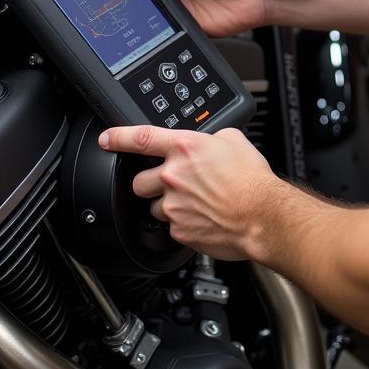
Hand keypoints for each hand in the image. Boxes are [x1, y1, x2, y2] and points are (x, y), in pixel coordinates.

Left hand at [99, 124, 278, 259]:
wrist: (263, 215)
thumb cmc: (252, 179)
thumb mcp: (233, 140)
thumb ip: (210, 138)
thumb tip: (207, 141)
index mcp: (185, 148)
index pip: (140, 138)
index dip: (118, 137)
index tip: (105, 139)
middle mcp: (174, 175)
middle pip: (139, 181)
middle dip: (150, 183)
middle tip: (170, 184)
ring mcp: (174, 205)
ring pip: (154, 207)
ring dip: (167, 205)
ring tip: (193, 204)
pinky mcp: (180, 230)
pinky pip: (171, 227)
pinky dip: (183, 224)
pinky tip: (202, 219)